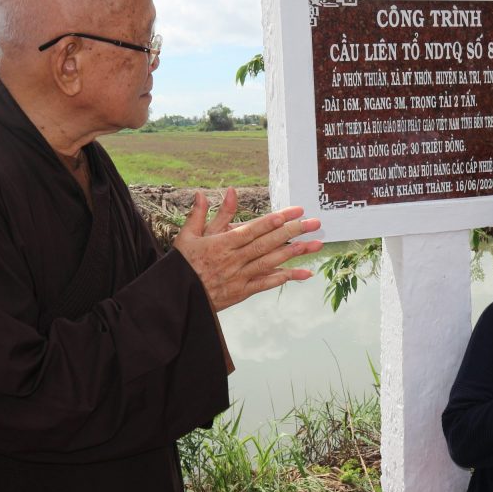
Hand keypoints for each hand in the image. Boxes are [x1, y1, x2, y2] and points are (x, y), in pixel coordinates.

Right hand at [173, 188, 322, 310]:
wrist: (176, 298)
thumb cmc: (182, 265)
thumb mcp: (187, 236)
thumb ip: (200, 214)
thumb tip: (204, 193)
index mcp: (221, 244)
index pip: (253, 229)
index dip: (274, 221)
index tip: (293, 212)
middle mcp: (234, 260)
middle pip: (268, 243)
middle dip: (293, 232)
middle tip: (315, 223)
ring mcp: (240, 277)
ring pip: (271, 262)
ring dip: (295, 253)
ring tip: (315, 244)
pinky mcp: (243, 291)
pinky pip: (268, 283)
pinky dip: (286, 278)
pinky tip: (304, 273)